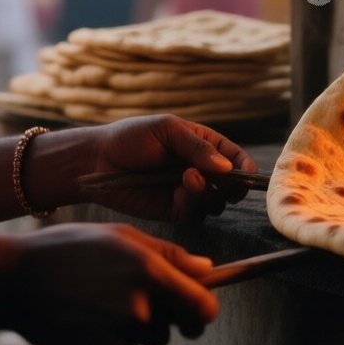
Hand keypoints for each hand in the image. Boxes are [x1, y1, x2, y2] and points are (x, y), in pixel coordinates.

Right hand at [0, 223, 217, 344]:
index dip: (205, 311)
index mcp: (149, 273)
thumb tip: (209, 270)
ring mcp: (113, 336)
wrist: (13, 278)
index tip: (199, 311)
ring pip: (140, 343)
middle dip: (161, 319)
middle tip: (133, 297)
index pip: (202, 308)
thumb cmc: (70, 248)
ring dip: (129, 329)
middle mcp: (136, 309)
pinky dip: (102, 341)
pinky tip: (80, 317)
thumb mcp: (121, 237)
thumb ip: (170, 255)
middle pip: (171, 331)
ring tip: (96, 301)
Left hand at [81, 115, 258, 222]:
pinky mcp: (175, 210)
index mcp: (202, 144)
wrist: (98, 162)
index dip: (244, 167)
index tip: (245, 173)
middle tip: (213, 177)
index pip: (234, 157)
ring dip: (208, 193)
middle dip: (228, 184)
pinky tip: (176, 193)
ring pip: (216, 202)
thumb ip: (197, 147)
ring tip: (186, 179)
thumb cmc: (130, 138)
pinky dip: (192, 205)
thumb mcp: (166, 130)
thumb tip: (227, 167)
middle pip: (231, 184)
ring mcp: (188, 191)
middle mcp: (200, 169)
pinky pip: (196, 214)